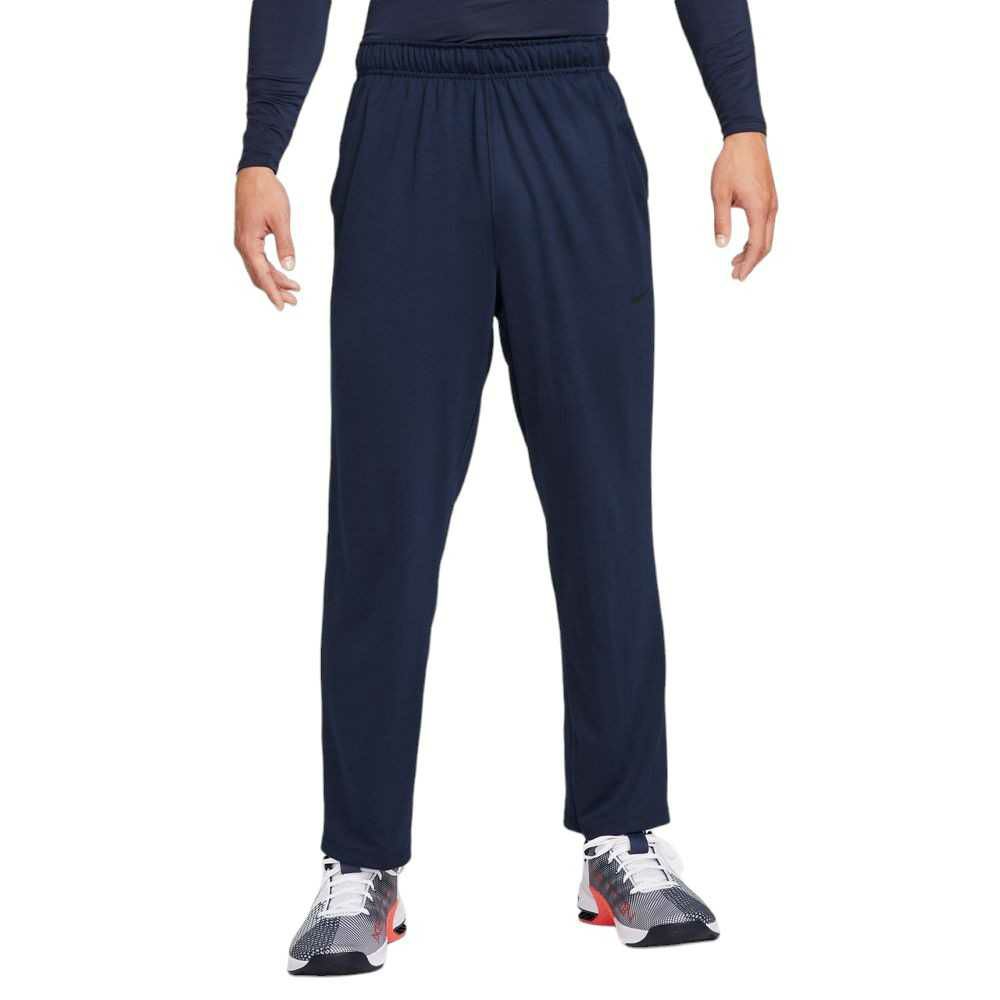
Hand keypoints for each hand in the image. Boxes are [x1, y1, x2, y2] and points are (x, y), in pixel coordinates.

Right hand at [234, 167, 300, 309]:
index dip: (273, 292)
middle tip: (294, 302)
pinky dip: (270, 269)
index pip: (262, 275)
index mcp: (249, 243)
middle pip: (259, 276)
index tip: (283, 306)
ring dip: (275, 280)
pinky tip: (283, 273)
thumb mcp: (281, 220)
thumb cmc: (266, 193)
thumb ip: (285, 245)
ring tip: (294, 290)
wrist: (253, 173)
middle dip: (276, 290)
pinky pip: (258, 259)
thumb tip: (290, 267)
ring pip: (259, 269)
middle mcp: (242, 245)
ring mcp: (243, 241)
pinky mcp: (247, 237)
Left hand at [711, 133, 777, 280]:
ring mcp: (772, 203)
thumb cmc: (732, 164)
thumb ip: (721, 221)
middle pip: (765, 245)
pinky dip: (756, 239)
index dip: (748, 264)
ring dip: (753, 251)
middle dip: (751, 262)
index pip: (757, 246)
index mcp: (759, 209)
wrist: (746, 138)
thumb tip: (721, 245)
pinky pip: (766, 225)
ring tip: (735, 262)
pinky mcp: (769, 198)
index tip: (739, 276)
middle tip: (735, 274)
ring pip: (767, 236)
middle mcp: (770, 208)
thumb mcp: (719, 194)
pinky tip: (743, 243)